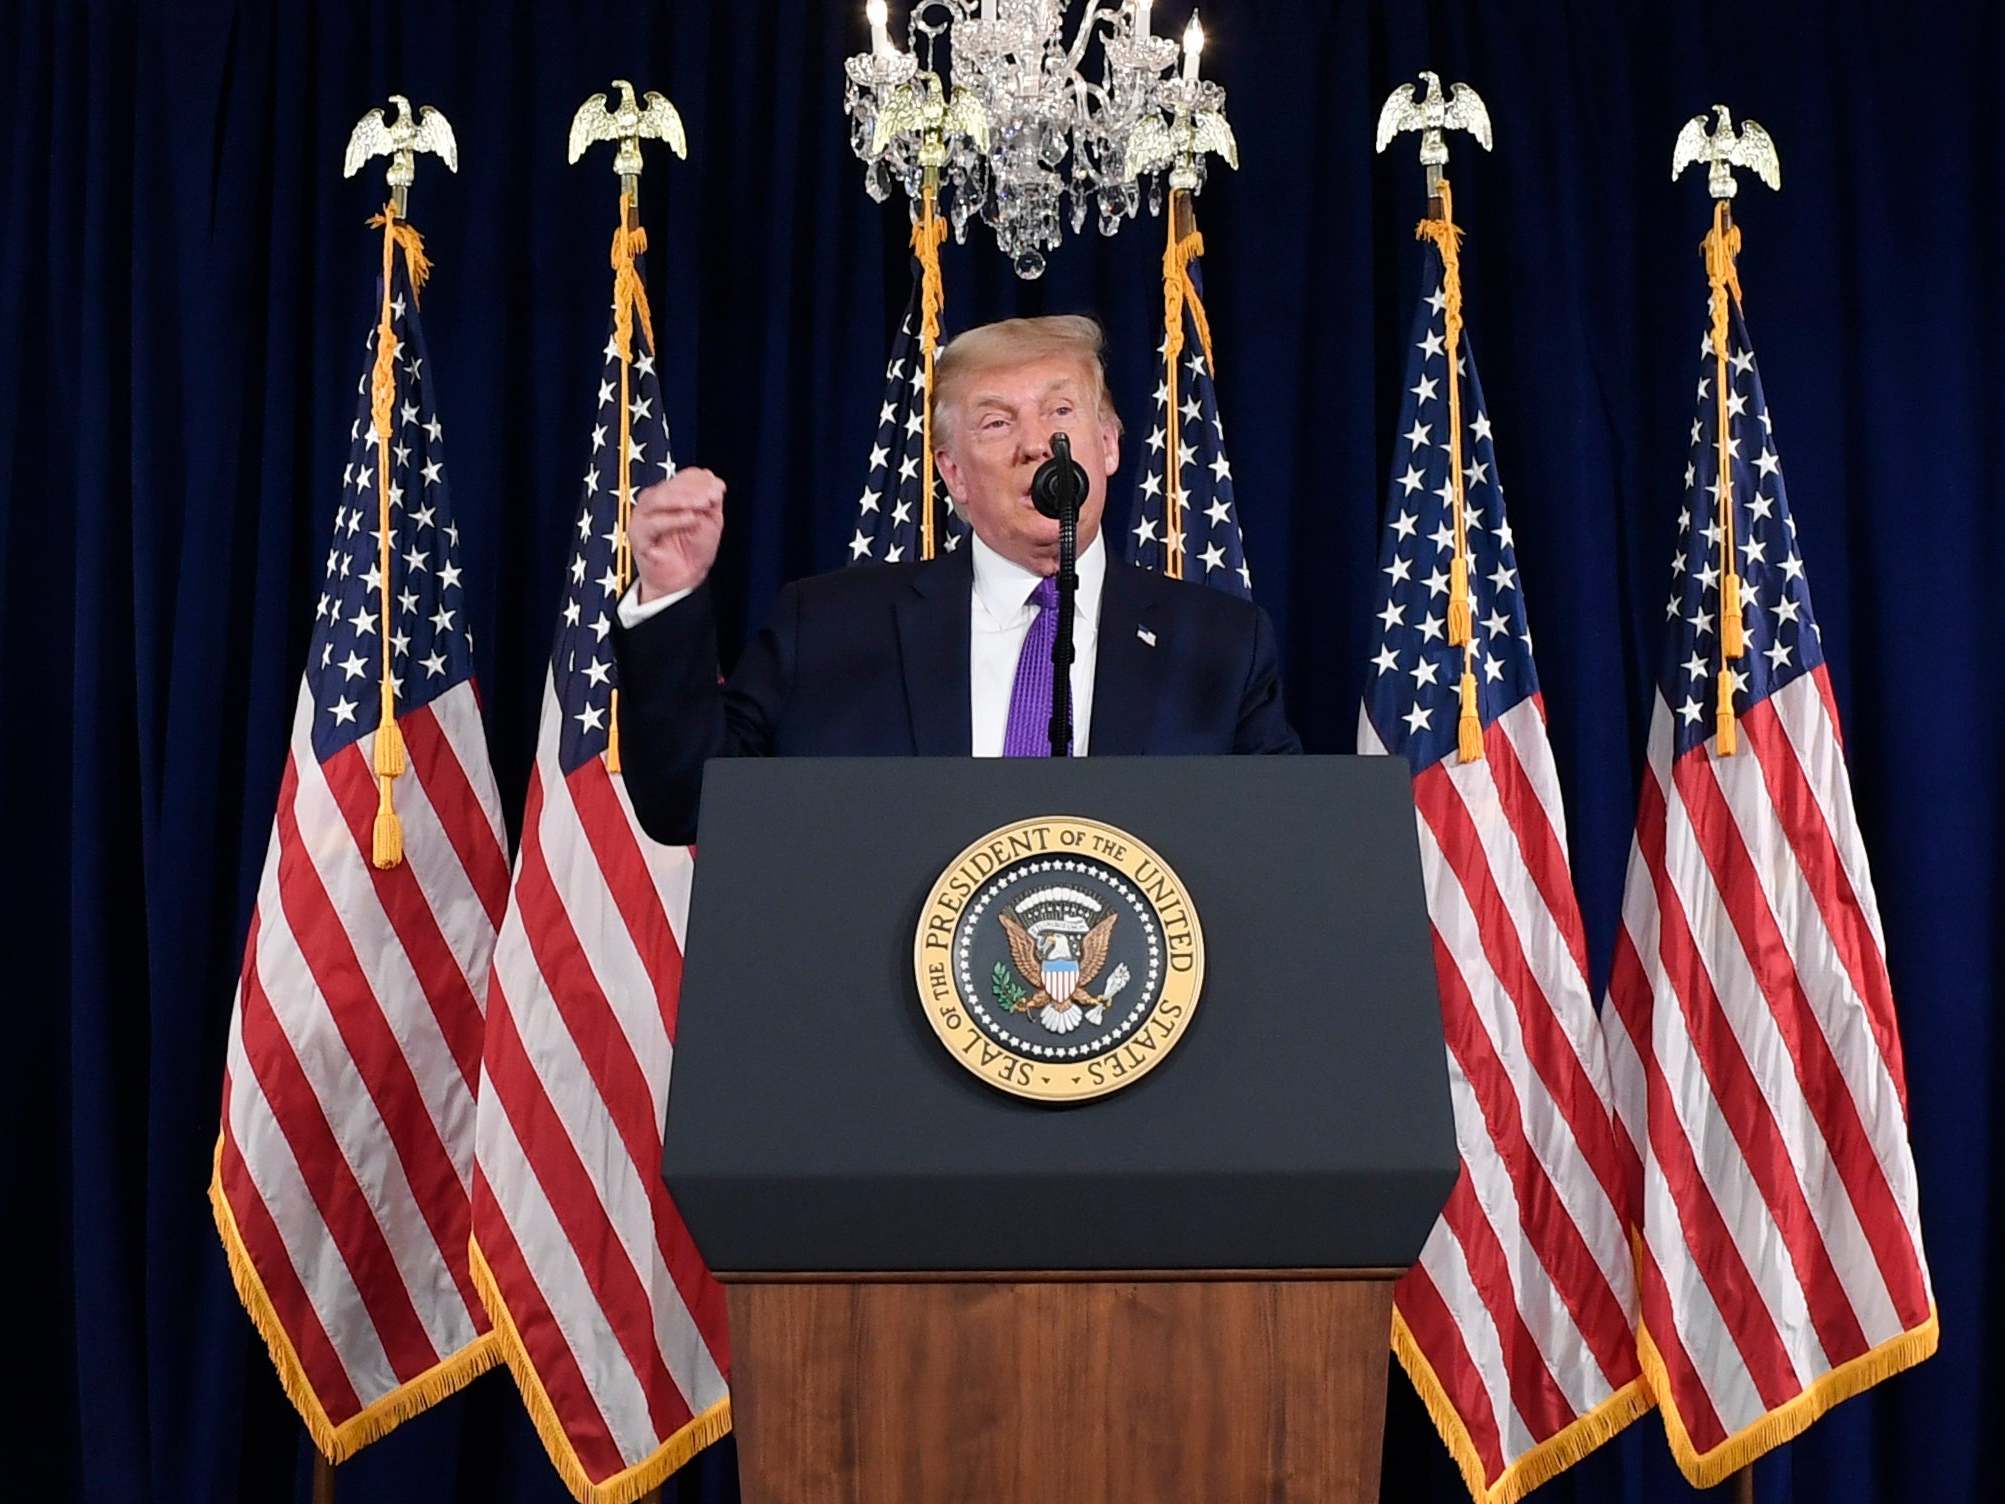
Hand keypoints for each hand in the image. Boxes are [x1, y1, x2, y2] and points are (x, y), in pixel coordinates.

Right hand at [632, 467, 724, 600]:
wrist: (683, 581)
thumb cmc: (692, 552)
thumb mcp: (710, 522)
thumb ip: (710, 500)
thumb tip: (713, 479)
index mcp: (670, 496)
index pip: (682, 478)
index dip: (700, 480)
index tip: (719, 487)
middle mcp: (653, 504)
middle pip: (669, 486)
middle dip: (694, 489)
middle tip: (713, 495)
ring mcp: (643, 518)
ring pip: (658, 499)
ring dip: (684, 499)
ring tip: (704, 504)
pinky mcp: (638, 536)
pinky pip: (653, 524)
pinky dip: (674, 519)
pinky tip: (692, 519)